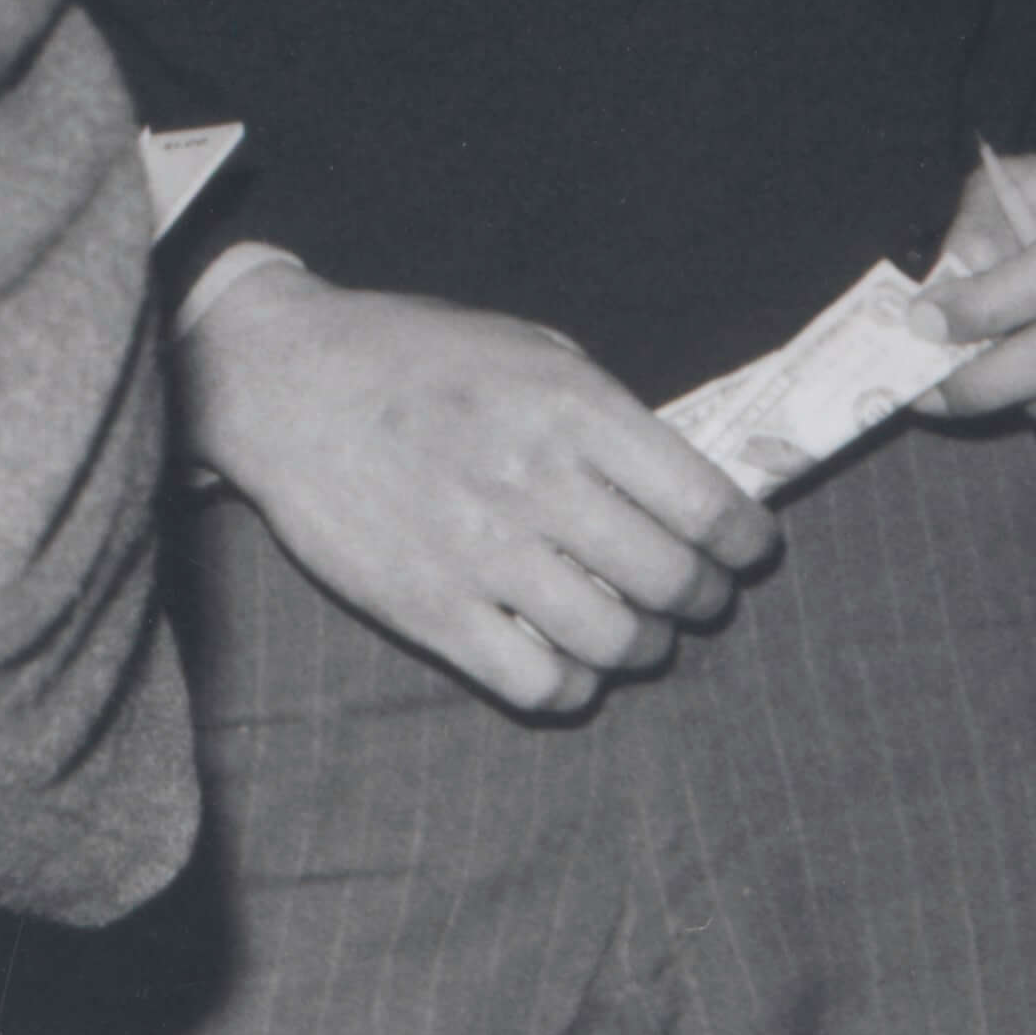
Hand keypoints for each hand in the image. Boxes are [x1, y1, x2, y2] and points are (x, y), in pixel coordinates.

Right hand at [174, 264, 780, 718]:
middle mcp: (536, 482)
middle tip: (699, 597)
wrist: (286, 384)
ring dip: (647, 647)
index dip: (745, 542)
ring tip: (642, 634)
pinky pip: (538, 683)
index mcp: (573, 408)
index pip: (704, 503)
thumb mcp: (532, 348)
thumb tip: (688, 480)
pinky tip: (574, 662)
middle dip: (704, 599)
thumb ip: (609, 413)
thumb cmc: (418, 357)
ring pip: (616, 640)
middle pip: (672, 579)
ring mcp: (482, 553)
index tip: (749, 551)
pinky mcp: (428, 611)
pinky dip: (575, 685)